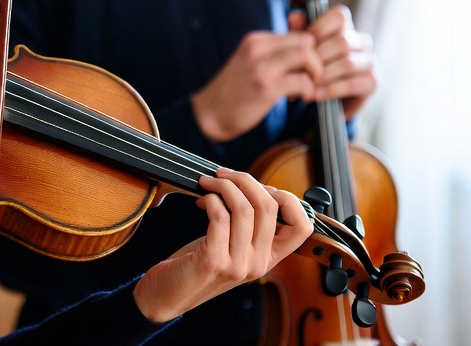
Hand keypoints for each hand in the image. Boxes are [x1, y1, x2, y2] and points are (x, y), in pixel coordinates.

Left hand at [131, 169, 312, 323]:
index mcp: (269, 259)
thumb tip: (252, 185)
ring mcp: (238, 265)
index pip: (302, 227)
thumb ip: (247, 225)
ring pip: (244, 208)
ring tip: (208, 182)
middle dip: (244, 179)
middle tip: (223, 174)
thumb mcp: (232, 247)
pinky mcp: (214, 260)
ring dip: (223, 185)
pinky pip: (220, 217)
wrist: (167, 296)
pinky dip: (211, 200)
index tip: (261, 187)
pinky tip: (201, 200)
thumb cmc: (197, 264)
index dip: (288, 199)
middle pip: (269, 207)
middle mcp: (259, 264)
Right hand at [190, 30, 321, 141]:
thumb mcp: (251, 63)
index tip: (310, 68)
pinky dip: (309, 91)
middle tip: (313, 79)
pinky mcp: (265, 87)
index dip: (312, 51)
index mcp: (256, 40)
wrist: (210, 113)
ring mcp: (261, 67)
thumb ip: (274, 54)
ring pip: (307, 56)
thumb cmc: (236, 91)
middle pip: (307, 41)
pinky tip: (300, 99)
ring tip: (307, 88)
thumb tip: (307, 52)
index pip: (299, 33)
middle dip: (318, 61)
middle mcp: (258, 48)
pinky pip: (302, 81)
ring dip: (316, 74)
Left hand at [303, 5, 377, 118]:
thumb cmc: (312, 67)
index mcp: (346, 28)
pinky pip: (353, 84)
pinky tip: (317, 95)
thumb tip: (293, 17)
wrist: (324, 99)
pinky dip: (332, 90)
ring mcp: (369, 61)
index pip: (340, 16)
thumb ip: (299, 32)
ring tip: (307, 84)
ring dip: (324, 75)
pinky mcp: (373, 82)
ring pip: (347, 63)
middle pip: (342, 41)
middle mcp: (361, 41)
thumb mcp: (303, 49)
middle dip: (319, 56)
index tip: (304, 42)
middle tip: (302, 68)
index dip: (321, 26)